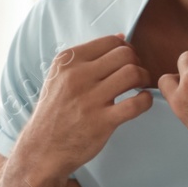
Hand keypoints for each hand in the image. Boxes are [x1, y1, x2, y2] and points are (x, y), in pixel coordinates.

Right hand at [12, 33, 151, 181]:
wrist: (42, 149)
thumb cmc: (54, 112)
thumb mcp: (59, 77)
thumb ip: (88, 57)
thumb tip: (121, 37)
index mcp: (67, 62)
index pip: (110, 41)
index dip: (126, 49)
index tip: (128, 61)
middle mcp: (77, 77)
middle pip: (125, 55)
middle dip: (137, 62)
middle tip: (136, 75)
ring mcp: (89, 99)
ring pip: (132, 73)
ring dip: (143, 78)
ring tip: (139, 87)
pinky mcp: (102, 122)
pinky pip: (136, 103)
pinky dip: (146, 100)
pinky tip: (141, 102)